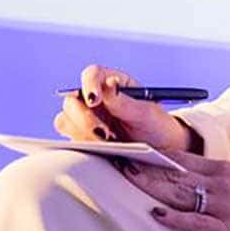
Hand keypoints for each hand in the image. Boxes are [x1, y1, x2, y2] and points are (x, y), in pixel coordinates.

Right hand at [53, 64, 191, 155]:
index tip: (95, 100)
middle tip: (104, 131)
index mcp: (114, 85)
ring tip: (109, 143)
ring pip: (66, 121)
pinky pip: (70, 140)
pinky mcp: (84, 140)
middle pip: (72, 100)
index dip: (89, 85)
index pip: (92, 75)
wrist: (164, 156)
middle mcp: (96, 101)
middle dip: (84, 117)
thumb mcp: (147, 114)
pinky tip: (100, 150)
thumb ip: (125, 101)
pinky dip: (81, 144)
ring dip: (83, 133)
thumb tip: (109, 84)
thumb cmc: (158, 129)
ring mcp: (87, 121)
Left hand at [121, 151, 229, 230]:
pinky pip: (194, 222)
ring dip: (152, 187)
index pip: (184, 159)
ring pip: (179, 194)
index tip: (137, 153)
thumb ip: (227, 172)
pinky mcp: (224, 228)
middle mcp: (221, 184)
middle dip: (146, 170)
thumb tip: (207, 169)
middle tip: (122, 165)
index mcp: (226, 170)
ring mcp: (221, 206)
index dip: (157, 156)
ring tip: (130, 180)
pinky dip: (175, 219)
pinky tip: (157, 216)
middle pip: (175, 175)